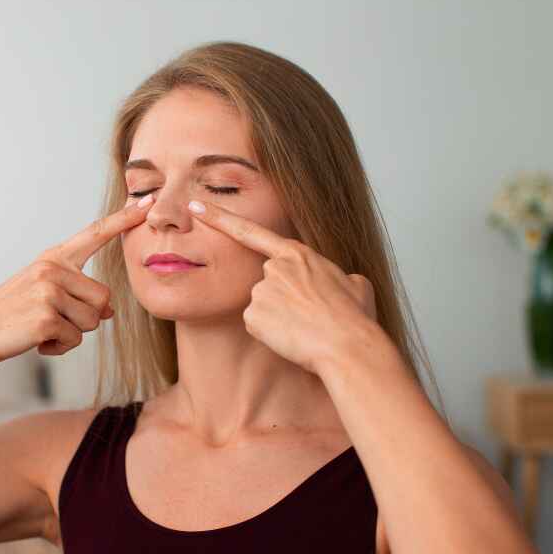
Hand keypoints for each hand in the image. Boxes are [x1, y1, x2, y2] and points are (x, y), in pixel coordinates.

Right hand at [0, 198, 155, 366]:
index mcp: (53, 258)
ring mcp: (49, 292)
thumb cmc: (10, 314)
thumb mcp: (42, 293)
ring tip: (42, 329)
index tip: (149, 201)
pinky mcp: (46, 317)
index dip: (123, 219)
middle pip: (103, 299)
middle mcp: (52, 269)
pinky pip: (74, 340)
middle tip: (53, 320)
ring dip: (71, 334)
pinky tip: (36, 340)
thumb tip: (109, 311)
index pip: (95, 234)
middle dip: (85, 318)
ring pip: (92, 322)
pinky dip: (58, 348)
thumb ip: (76, 293)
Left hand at [188, 199, 378, 375]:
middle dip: (281, 302)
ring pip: (262, 307)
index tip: (196, 208)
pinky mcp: (253, 314)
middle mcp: (274, 268)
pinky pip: (257, 326)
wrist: (347, 346)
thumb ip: (337, 277)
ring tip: (305, 329)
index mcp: (298, 254)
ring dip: (278, 319)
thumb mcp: (356, 285)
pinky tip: (292, 338)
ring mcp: (261, 290)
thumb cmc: (355, 318)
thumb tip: (341, 282)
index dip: (220, 219)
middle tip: (308, 318)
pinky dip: (272, 335)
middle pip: (265, 285)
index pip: (250, 232)